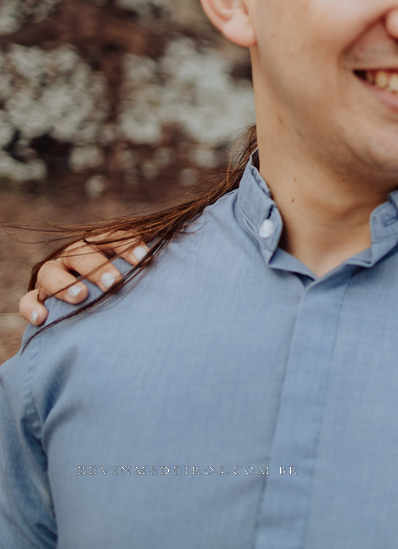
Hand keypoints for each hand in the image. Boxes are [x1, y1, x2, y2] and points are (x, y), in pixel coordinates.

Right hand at [19, 233, 149, 325]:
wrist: (101, 305)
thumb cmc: (133, 283)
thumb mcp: (144, 268)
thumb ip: (162, 256)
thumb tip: (210, 238)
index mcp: (103, 243)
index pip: (114, 237)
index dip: (129, 246)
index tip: (146, 260)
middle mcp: (76, 256)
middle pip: (81, 253)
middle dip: (98, 266)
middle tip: (115, 283)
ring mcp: (54, 275)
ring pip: (51, 272)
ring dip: (65, 283)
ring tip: (83, 296)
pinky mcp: (38, 298)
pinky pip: (28, 300)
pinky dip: (32, 307)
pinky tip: (44, 318)